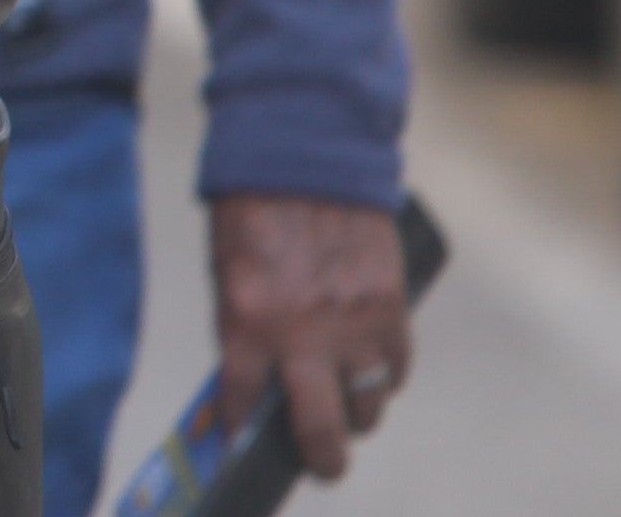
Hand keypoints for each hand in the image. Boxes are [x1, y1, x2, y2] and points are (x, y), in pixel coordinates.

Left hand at [204, 193, 412, 480]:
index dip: (240, 426)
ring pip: (365, 407)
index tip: (242, 438)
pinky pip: (394, 369)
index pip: (242, 400)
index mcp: (247, 320)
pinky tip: (370, 372)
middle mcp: (302, 334)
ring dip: (356, 416)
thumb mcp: (226, 270)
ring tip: (347, 413)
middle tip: (320, 465)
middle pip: (319, 428)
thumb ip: (240, 328)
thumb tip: (250, 384)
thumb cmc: (254, 210)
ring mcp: (353, 326)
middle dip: (320, 458)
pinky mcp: (391, 309)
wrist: (306, 154)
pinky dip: (384, 378)